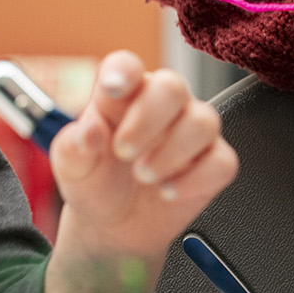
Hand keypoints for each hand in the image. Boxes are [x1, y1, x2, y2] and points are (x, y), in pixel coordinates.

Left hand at [51, 51, 235, 262]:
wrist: (113, 226)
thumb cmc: (94, 182)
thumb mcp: (71, 167)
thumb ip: (73, 147)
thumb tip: (88, 132)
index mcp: (122, 96)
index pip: (128, 66)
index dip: (124, 71)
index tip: (113, 88)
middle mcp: (161, 106)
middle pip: (172, 87)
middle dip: (148, 120)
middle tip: (124, 152)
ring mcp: (190, 132)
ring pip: (203, 121)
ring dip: (173, 152)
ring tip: (145, 177)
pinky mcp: (212, 163)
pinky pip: (222, 162)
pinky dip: (195, 180)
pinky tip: (169, 192)